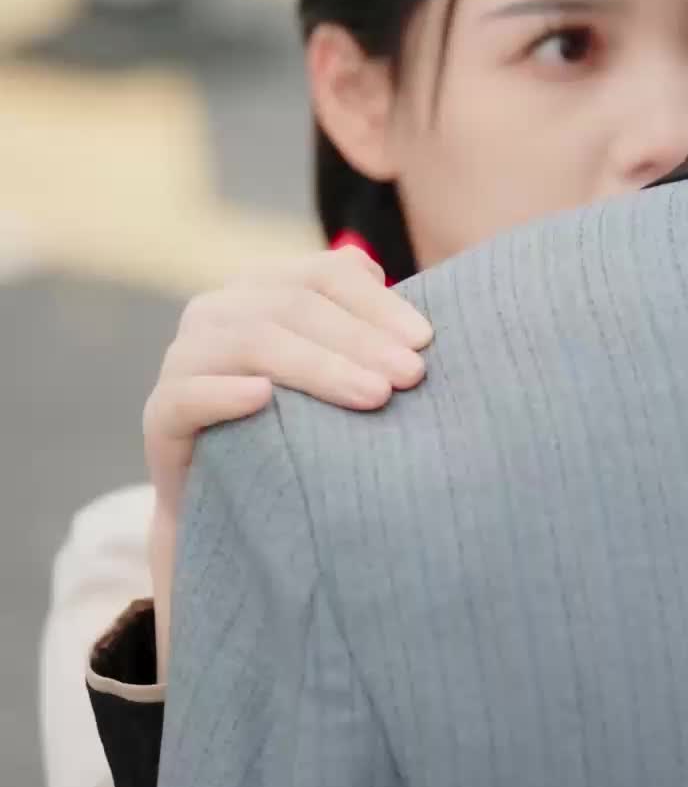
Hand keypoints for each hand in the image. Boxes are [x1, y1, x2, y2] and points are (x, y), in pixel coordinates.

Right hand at [143, 249, 431, 668]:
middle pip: (291, 306)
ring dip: (315, 366)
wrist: (236, 512)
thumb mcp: (344, 379)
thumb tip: (428, 322)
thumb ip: (373, 337)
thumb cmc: (307, 435)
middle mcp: (218, 311)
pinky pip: (189, 394)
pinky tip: (266, 400)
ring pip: (250, 342)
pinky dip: (226, 392)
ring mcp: (183, 359)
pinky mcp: (159, 416)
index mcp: (265, 288)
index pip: (323, 274)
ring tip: (371, 396)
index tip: (428, 342)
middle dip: (358, 340)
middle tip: (410, 378)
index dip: (376, 303)